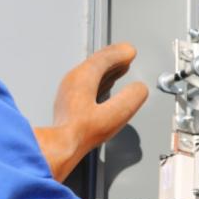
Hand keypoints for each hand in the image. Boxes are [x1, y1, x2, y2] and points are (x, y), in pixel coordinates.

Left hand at [35, 43, 148, 181]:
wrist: (59, 148)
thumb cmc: (80, 133)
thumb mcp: (114, 115)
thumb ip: (129, 99)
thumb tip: (140, 89)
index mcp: (82, 78)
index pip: (104, 58)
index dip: (120, 53)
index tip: (130, 51)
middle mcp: (73, 81)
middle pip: (96, 62)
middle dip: (114, 58)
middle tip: (126, 55)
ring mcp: (69, 92)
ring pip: (91, 73)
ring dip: (108, 69)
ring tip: (121, 68)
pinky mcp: (69, 104)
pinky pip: (88, 84)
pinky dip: (100, 81)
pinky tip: (106, 87)